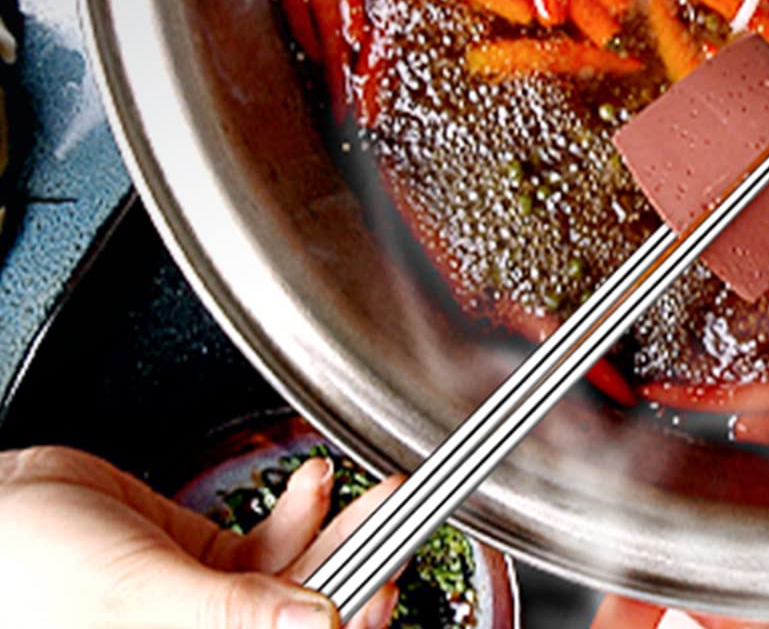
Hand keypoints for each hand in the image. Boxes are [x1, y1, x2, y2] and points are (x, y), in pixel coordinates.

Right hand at [0, 444, 400, 628]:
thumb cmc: (24, 573)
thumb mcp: (134, 597)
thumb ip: (228, 613)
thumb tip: (317, 626)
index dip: (347, 624)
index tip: (386, 581)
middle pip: (306, 620)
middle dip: (358, 570)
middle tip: (400, 523)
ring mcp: (203, 612)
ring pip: (298, 582)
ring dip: (342, 532)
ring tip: (377, 491)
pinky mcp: (199, 570)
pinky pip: (267, 550)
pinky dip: (301, 513)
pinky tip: (314, 485)